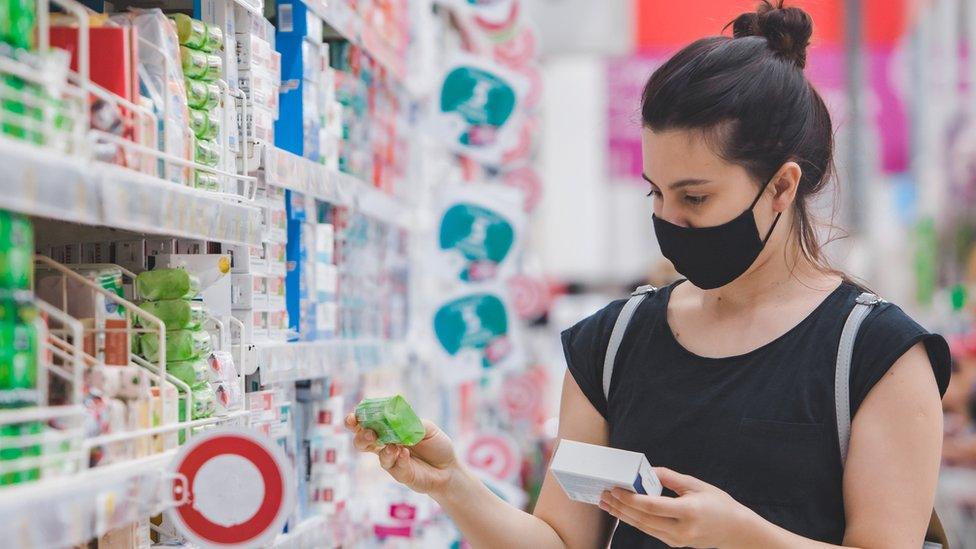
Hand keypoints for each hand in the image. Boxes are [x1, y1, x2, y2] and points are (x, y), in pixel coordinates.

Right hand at [345, 413, 459, 495]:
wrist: (449, 468)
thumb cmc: (436, 445)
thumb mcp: (426, 428)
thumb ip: (410, 423)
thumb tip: (394, 420)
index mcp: (388, 429)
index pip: (368, 423)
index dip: (357, 420)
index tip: (353, 417)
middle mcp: (386, 445)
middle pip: (362, 441)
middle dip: (361, 436)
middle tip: (369, 433)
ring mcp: (392, 461)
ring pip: (378, 455)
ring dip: (382, 449)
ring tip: (392, 446)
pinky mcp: (400, 474)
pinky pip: (395, 467)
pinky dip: (399, 459)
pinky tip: (406, 454)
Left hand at [599, 467, 755, 547]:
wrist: (736, 531)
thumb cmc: (718, 504)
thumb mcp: (697, 485)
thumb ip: (671, 478)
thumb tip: (648, 471)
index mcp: (688, 512)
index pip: (652, 507)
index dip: (631, 499)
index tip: (616, 489)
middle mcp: (681, 530)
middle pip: (643, 519)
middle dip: (621, 507)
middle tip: (604, 495)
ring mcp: (678, 540)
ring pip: (644, 528)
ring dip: (623, 515)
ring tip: (607, 504)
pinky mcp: (675, 544)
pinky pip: (650, 531)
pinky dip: (635, 520)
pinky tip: (623, 512)